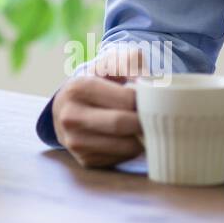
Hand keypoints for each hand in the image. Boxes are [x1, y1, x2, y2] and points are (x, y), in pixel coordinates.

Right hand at [51, 45, 149, 167]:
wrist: (67, 106)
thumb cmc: (96, 81)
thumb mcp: (109, 63)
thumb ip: (130, 62)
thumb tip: (147, 83)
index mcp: (78, 88)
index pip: (125, 99)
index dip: (145, 100)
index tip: (153, 99)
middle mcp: (71, 116)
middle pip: (122, 124)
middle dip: (144, 121)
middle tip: (156, 116)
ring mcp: (75, 141)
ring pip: (125, 146)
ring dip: (141, 139)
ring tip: (143, 127)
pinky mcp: (84, 160)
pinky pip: (120, 159)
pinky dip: (130, 150)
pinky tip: (128, 138)